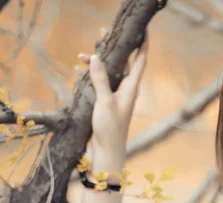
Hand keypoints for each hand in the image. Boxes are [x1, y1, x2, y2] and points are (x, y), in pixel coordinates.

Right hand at [78, 34, 148, 155]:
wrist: (107, 152)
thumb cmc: (110, 129)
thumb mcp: (105, 102)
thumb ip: (101, 79)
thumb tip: (95, 57)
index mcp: (131, 87)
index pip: (141, 60)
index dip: (143, 44)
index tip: (144, 30)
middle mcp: (126, 89)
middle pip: (123, 62)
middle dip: (114, 49)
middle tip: (102, 34)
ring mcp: (115, 96)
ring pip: (108, 73)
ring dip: (96, 64)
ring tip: (81, 56)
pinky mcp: (106, 103)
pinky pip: (99, 84)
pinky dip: (90, 77)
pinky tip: (78, 72)